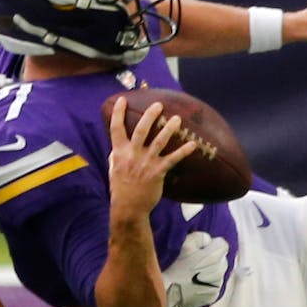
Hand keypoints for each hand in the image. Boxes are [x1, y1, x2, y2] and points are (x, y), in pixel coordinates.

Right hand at [106, 98, 195, 218]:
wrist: (128, 207)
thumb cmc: (120, 187)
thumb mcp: (113, 168)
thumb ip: (117, 154)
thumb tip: (118, 144)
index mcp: (119, 152)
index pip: (116, 128)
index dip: (118, 113)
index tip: (122, 99)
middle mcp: (132, 154)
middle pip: (141, 130)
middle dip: (150, 115)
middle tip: (158, 105)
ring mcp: (145, 163)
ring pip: (159, 141)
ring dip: (169, 129)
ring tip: (177, 119)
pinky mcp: (157, 172)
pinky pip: (173, 159)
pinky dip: (183, 151)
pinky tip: (193, 144)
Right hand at [161, 231, 228, 306]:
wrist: (169, 292)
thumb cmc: (176, 265)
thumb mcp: (185, 243)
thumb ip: (200, 237)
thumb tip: (208, 240)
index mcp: (216, 255)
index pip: (222, 244)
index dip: (211, 244)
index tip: (200, 248)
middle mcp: (221, 270)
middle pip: (222, 259)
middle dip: (213, 257)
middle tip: (196, 260)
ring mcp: (218, 285)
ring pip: (219, 273)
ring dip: (211, 271)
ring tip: (194, 273)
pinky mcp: (213, 296)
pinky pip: (214, 286)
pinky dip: (207, 283)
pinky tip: (195, 283)